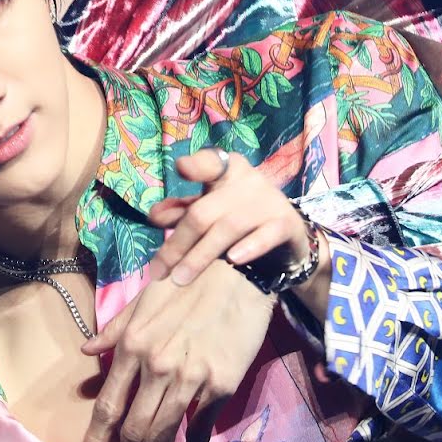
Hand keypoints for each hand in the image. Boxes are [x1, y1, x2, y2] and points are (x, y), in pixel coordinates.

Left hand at [79, 260, 275, 441]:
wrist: (237, 273)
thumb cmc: (188, 281)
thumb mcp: (145, 299)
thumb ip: (116, 329)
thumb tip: (86, 350)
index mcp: (133, 345)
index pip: (109, 404)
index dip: (97, 437)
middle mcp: (155, 366)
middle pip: (133, 429)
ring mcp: (188, 379)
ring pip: (162, 435)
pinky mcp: (218, 386)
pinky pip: (199, 431)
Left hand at [147, 150, 327, 319]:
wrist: (289, 233)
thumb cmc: (240, 217)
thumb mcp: (210, 210)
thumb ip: (182, 211)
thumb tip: (153, 217)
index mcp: (226, 169)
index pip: (209, 162)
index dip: (196, 165)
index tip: (180, 168)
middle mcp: (247, 179)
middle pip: (204, 212)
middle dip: (178, 244)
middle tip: (158, 271)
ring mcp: (268, 200)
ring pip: (228, 228)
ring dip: (200, 256)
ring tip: (179, 279)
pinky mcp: (285, 223)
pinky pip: (266, 235)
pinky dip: (250, 246)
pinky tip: (233, 260)